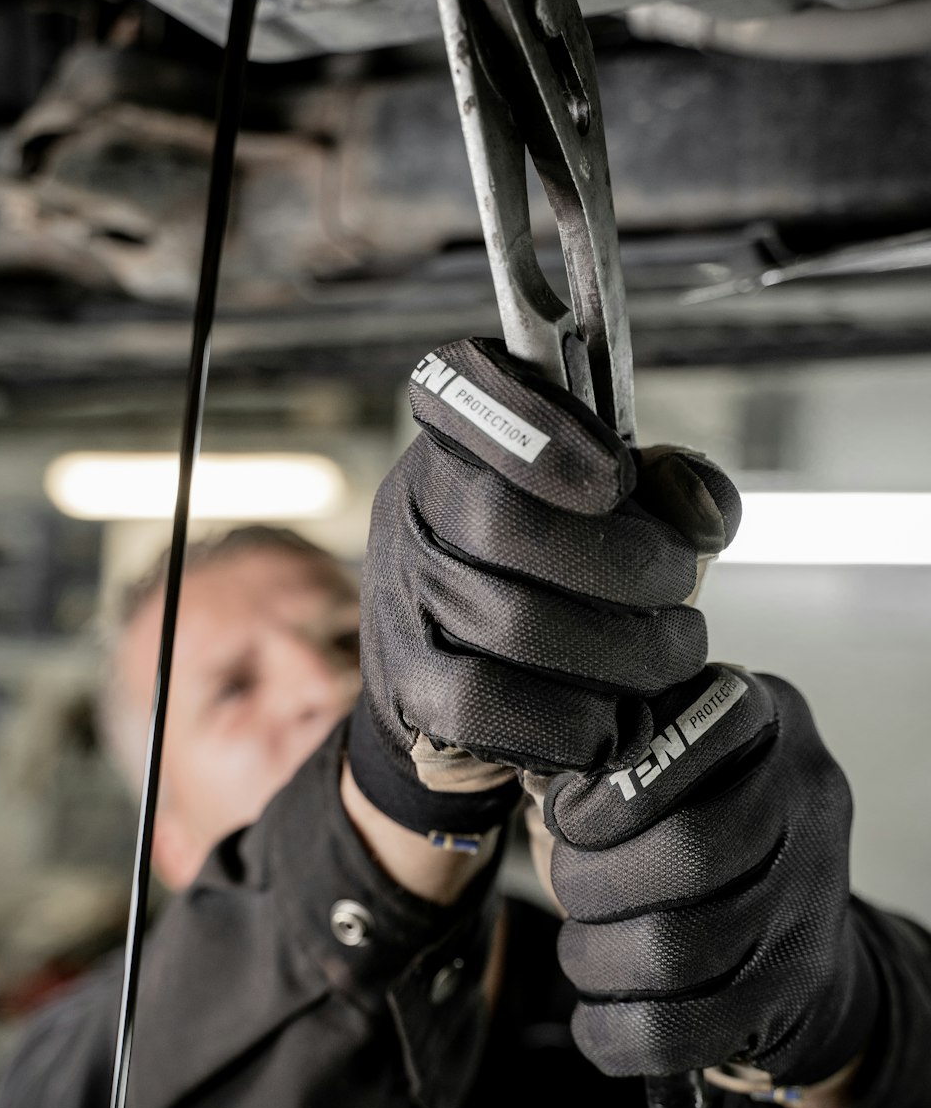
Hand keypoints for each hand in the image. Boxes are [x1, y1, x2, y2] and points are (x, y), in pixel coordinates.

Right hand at [347, 337, 739, 837]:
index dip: (541, 425)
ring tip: (673, 653)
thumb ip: (674, 487)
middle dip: (622, 562)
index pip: (464, 386)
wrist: (452, 669)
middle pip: (501, 521)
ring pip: (508, 622)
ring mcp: (403, 597)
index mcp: (461, 432)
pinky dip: (571, 721)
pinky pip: (488, 708)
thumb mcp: (611, 502)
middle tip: (682, 585)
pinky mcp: (408, 686)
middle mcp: (415, 504)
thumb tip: (704, 517)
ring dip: (622, 648)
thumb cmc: (551, 569)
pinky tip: (614, 719)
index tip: (619, 477)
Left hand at [546, 666, 878, 1086]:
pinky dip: (615, 1030)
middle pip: (687, 853)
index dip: (606, 793)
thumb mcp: (659, 761)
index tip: (564, 816)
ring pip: (677, 948)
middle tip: (569, 888)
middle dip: (592, 881)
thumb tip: (531, 760)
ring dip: (594, 958)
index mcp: (766, 718)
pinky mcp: (791, 994)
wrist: (790, 940)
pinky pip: (680, 1030)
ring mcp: (809, 903)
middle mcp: (806, 803)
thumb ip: (604, 747)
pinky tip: (598, 1015)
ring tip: (581, 950)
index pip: (686, 744)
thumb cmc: (692, 829)